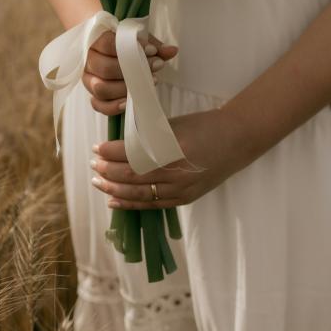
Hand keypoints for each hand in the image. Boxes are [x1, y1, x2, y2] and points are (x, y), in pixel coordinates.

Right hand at [82, 31, 177, 115]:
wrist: (113, 53)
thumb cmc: (126, 44)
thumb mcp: (140, 41)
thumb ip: (154, 46)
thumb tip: (172, 51)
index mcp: (95, 40)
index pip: (106, 43)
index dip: (129, 48)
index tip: (152, 51)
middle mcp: (88, 60)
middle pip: (104, 68)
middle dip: (132, 69)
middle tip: (156, 66)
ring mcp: (89, 79)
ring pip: (101, 88)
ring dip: (125, 88)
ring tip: (147, 84)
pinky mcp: (93, 95)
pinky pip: (99, 105)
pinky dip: (113, 106)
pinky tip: (128, 103)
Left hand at [89, 108, 253, 208]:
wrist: (238, 140)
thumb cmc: (205, 125)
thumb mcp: (174, 125)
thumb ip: (148, 136)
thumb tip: (119, 143)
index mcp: (173, 149)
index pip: (132, 155)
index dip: (111, 153)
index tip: (97, 148)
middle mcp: (177, 173)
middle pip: (132, 177)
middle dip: (108, 171)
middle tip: (93, 164)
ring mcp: (182, 189)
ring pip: (139, 194)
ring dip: (114, 189)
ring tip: (97, 182)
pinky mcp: (186, 199)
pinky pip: (153, 205)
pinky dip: (130, 203)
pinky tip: (114, 200)